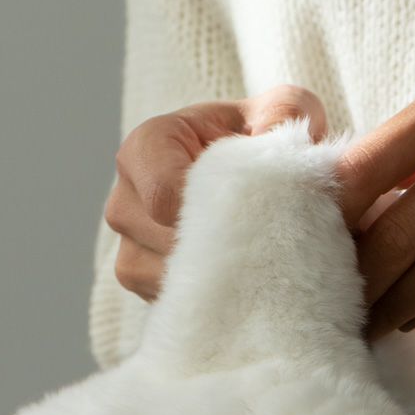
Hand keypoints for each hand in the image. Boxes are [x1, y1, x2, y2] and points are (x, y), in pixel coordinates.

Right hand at [105, 85, 332, 300]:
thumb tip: (288, 148)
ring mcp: (126, 245)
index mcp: (147, 146)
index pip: (163, 195)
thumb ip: (289, 116)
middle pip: (164, 242)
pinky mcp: (139, 282)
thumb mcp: (286, 114)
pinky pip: (170, 300)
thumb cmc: (264, 144)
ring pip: (166, 278)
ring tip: (252, 254)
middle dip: (219, 245)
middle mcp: (125, 197)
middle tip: (266, 238)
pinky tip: (235, 276)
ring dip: (215, 273)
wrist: (254, 186)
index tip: (251, 215)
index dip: (210, 214)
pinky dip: (207, 294)